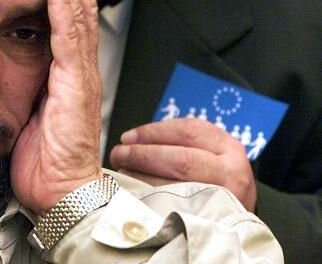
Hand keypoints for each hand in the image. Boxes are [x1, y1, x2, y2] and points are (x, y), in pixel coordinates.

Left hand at [11, 0, 102, 213]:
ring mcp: (81, 74)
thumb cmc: (43, 159)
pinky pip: (69, 36)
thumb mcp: (29, 112)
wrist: (60, 196)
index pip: (68, 15)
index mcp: (68, 70)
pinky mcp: (76, 86)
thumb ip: (27, 82)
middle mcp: (80, 66)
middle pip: (77, 4)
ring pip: (76, 11)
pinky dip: (62, 2)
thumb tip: (8, 59)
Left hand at [109, 119, 256, 210]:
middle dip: (142, 155)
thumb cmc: (212, 178)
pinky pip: (172, 210)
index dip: (152, 132)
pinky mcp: (210, 222)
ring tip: (123, 173)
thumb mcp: (206, 151)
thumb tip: (131, 141)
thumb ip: (176, 141)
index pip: (186, 131)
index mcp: (227, 147)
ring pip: (175, 187)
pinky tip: (134, 194)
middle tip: (119, 154)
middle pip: (180, 160)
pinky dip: (148, 200)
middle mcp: (230, 173)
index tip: (128, 137)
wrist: (235, 217)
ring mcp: (223, 200)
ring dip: (140, 178)